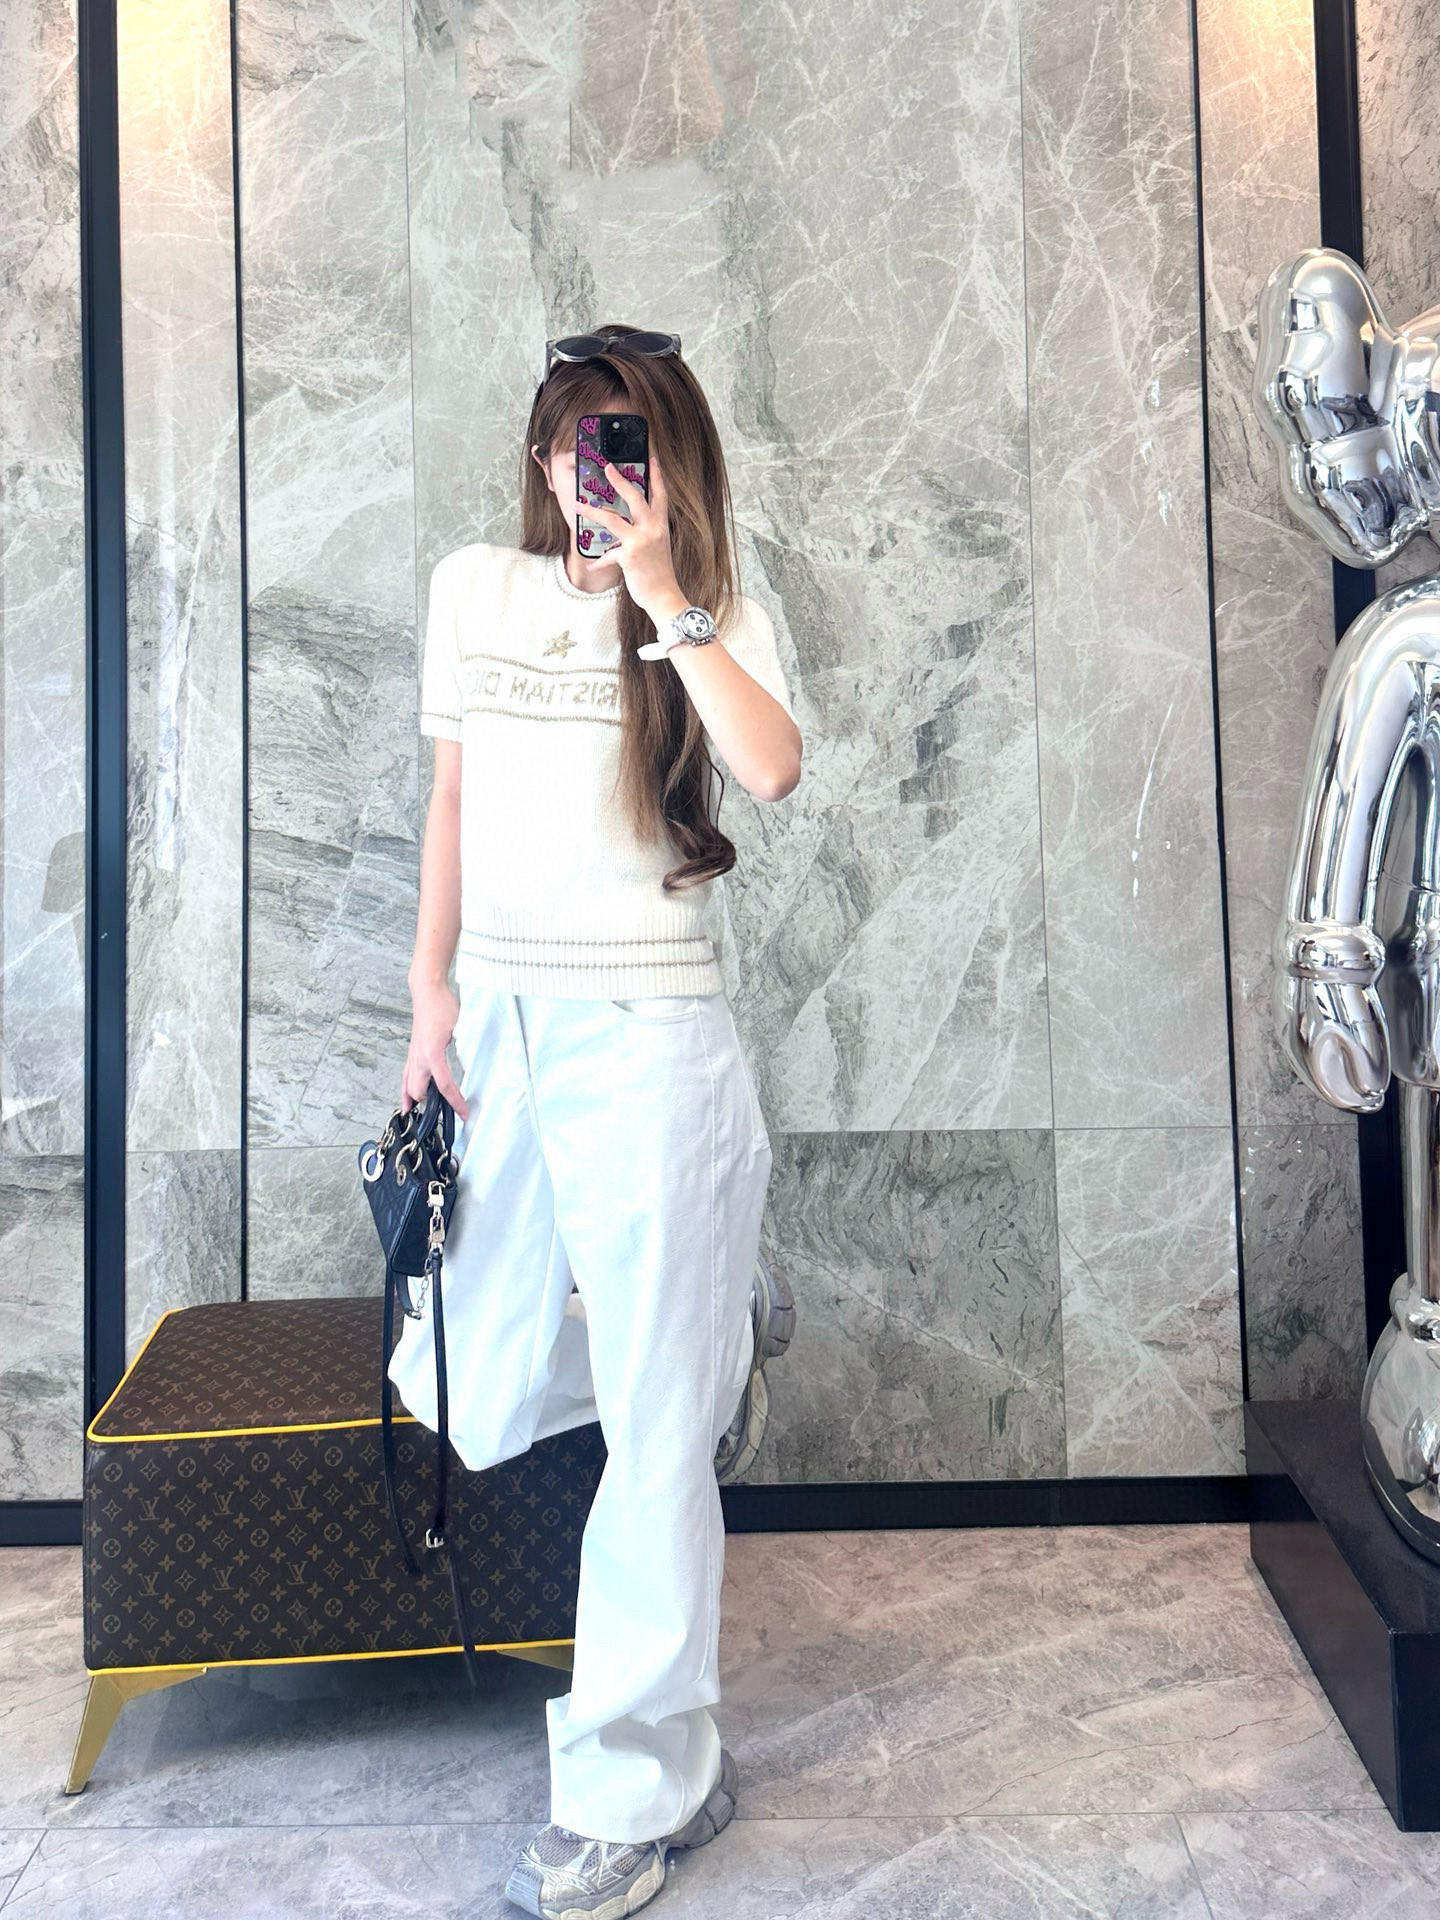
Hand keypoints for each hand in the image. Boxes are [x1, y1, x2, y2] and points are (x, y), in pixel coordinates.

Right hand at [401, 978, 468, 1121]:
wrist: (427, 991)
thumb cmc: (444, 1006)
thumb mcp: (461, 1028)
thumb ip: (465, 1047)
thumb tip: (473, 1062)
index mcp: (433, 1054)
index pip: (445, 1086)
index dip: (456, 1102)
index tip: (465, 1114)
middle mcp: (419, 1057)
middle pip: (420, 1091)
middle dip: (431, 1105)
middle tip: (446, 1115)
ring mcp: (413, 1055)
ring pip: (408, 1085)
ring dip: (414, 1101)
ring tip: (418, 1117)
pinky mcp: (412, 1051)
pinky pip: (406, 1075)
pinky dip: (406, 1089)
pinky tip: (407, 1099)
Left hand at [583, 449, 682, 612]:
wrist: (664, 596)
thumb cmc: (659, 574)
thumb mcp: (655, 548)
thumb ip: (640, 533)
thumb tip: (615, 523)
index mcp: (660, 525)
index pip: (660, 495)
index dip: (656, 477)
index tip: (652, 459)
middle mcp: (653, 529)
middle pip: (635, 497)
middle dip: (620, 480)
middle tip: (607, 466)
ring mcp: (640, 541)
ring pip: (612, 519)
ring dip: (592, 511)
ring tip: (577, 504)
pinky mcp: (629, 556)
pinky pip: (607, 555)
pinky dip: (598, 563)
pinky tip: (591, 568)